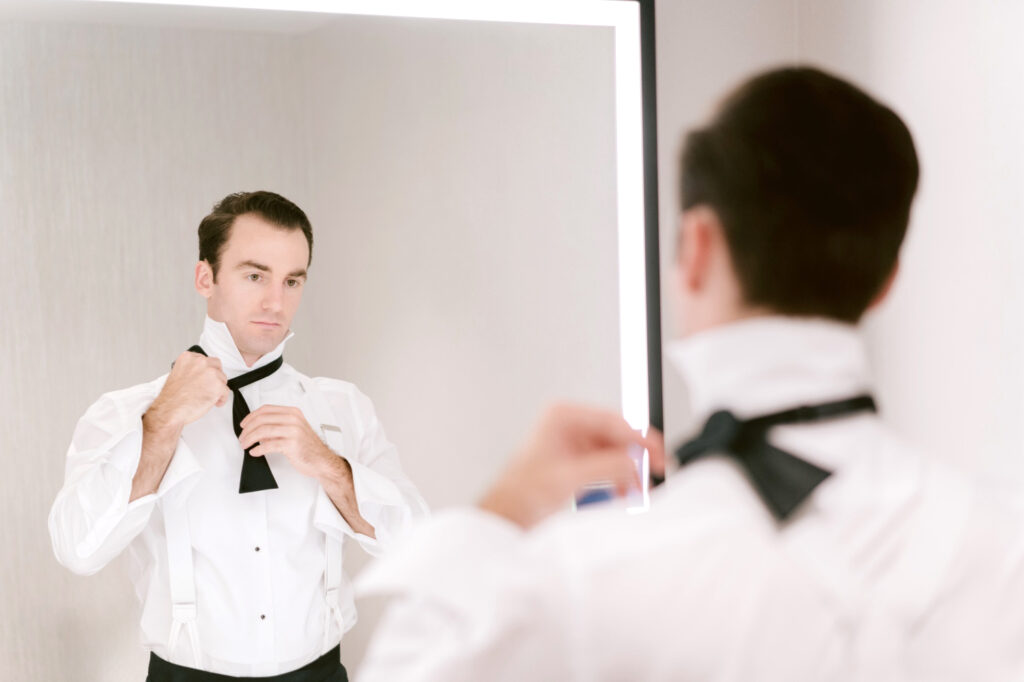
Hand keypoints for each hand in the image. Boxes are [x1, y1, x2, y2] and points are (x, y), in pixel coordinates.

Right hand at [147, 350, 229, 428]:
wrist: (170, 410)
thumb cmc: (172, 398)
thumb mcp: (177, 374)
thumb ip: (191, 370)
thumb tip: (201, 374)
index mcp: (188, 358)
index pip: (205, 359)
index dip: (207, 370)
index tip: (205, 377)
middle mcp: (200, 362)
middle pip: (217, 366)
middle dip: (215, 377)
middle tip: (209, 386)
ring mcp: (210, 373)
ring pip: (222, 379)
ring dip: (218, 388)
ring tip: (208, 396)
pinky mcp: (218, 386)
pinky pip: (226, 392)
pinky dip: (222, 399)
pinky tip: (214, 402)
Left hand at [239, 405, 338, 479]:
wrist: (321, 460)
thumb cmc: (308, 446)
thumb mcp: (294, 430)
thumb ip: (276, 427)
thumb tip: (258, 430)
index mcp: (292, 413)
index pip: (266, 409)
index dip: (250, 416)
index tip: (244, 424)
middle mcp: (293, 419)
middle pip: (262, 419)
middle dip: (247, 430)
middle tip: (242, 438)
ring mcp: (293, 431)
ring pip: (263, 431)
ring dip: (250, 439)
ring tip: (245, 445)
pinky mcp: (292, 444)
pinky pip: (269, 445)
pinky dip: (258, 449)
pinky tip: (255, 451)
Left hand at [478, 403, 660, 528]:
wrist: (508, 515)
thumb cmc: (522, 492)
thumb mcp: (569, 477)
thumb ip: (605, 467)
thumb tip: (635, 462)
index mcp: (562, 417)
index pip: (611, 421)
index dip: (637, 437)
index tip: (656, 452)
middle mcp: (570, 427)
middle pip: (616, 437)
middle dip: (635, 458)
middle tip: (655, 471)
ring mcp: (575, 444)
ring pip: (615, 453)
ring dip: (629, 472)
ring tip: (638, 489)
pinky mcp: (579, 463)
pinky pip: (608, 466)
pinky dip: (619, 479)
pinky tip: (624, 493)